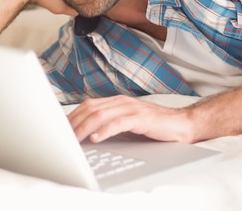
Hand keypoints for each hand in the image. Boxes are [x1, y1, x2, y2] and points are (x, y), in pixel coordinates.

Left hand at [67, 95, 193, 142]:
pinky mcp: (140, 118)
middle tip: (63, 136)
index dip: (72, 116)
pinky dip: (105, 131)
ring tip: (74, 139)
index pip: (87, 105)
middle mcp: (121, 101)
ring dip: (84, 128)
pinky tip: (96, 138)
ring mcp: (131, 108)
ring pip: (100, 115)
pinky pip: (118, 123)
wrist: (180, 124)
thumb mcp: (127, 122)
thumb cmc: (153, 126)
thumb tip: (87, 134)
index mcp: (116, 101)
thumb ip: (110, 123)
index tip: (61, 128)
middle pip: (90, 109)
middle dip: (74, 123)